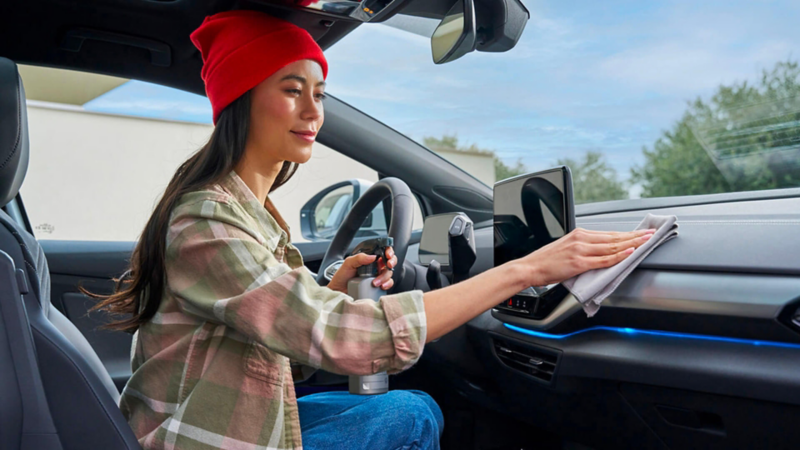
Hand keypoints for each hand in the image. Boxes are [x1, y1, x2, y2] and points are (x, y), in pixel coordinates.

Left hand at [327, 246, 398, 293]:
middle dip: (392, 262)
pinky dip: (387, 284)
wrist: (338, 291)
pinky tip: (381, 286)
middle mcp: (375, 266)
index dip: (389, 251)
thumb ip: (359, 258)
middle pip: (389, 262)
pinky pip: (388, 284)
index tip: (388, 255)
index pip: (382, 251)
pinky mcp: (378, 286)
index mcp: (369, 259)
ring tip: (375, 282)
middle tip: (388, 265)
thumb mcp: (348, 263)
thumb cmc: (342, 276)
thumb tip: (373, 257)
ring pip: (389, 273)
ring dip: (385, 277)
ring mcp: (377, 276)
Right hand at [518, 227, 655, 286]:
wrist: (530, 267)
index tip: (640, 232)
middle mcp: (581, 239)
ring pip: (612, 246)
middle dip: (634, 236)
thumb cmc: (546, 261)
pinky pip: (603, 259)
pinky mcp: (579, 263)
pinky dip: (618, 256)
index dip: (627, 233)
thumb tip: (600, 253)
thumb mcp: (566, 248)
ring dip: (632, 244)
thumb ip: (583, 248)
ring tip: (645, 242)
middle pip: (614, 237)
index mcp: (578, 234)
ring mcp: (580, 250)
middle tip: (650, 233)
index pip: (608, 233)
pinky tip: (629, 253)